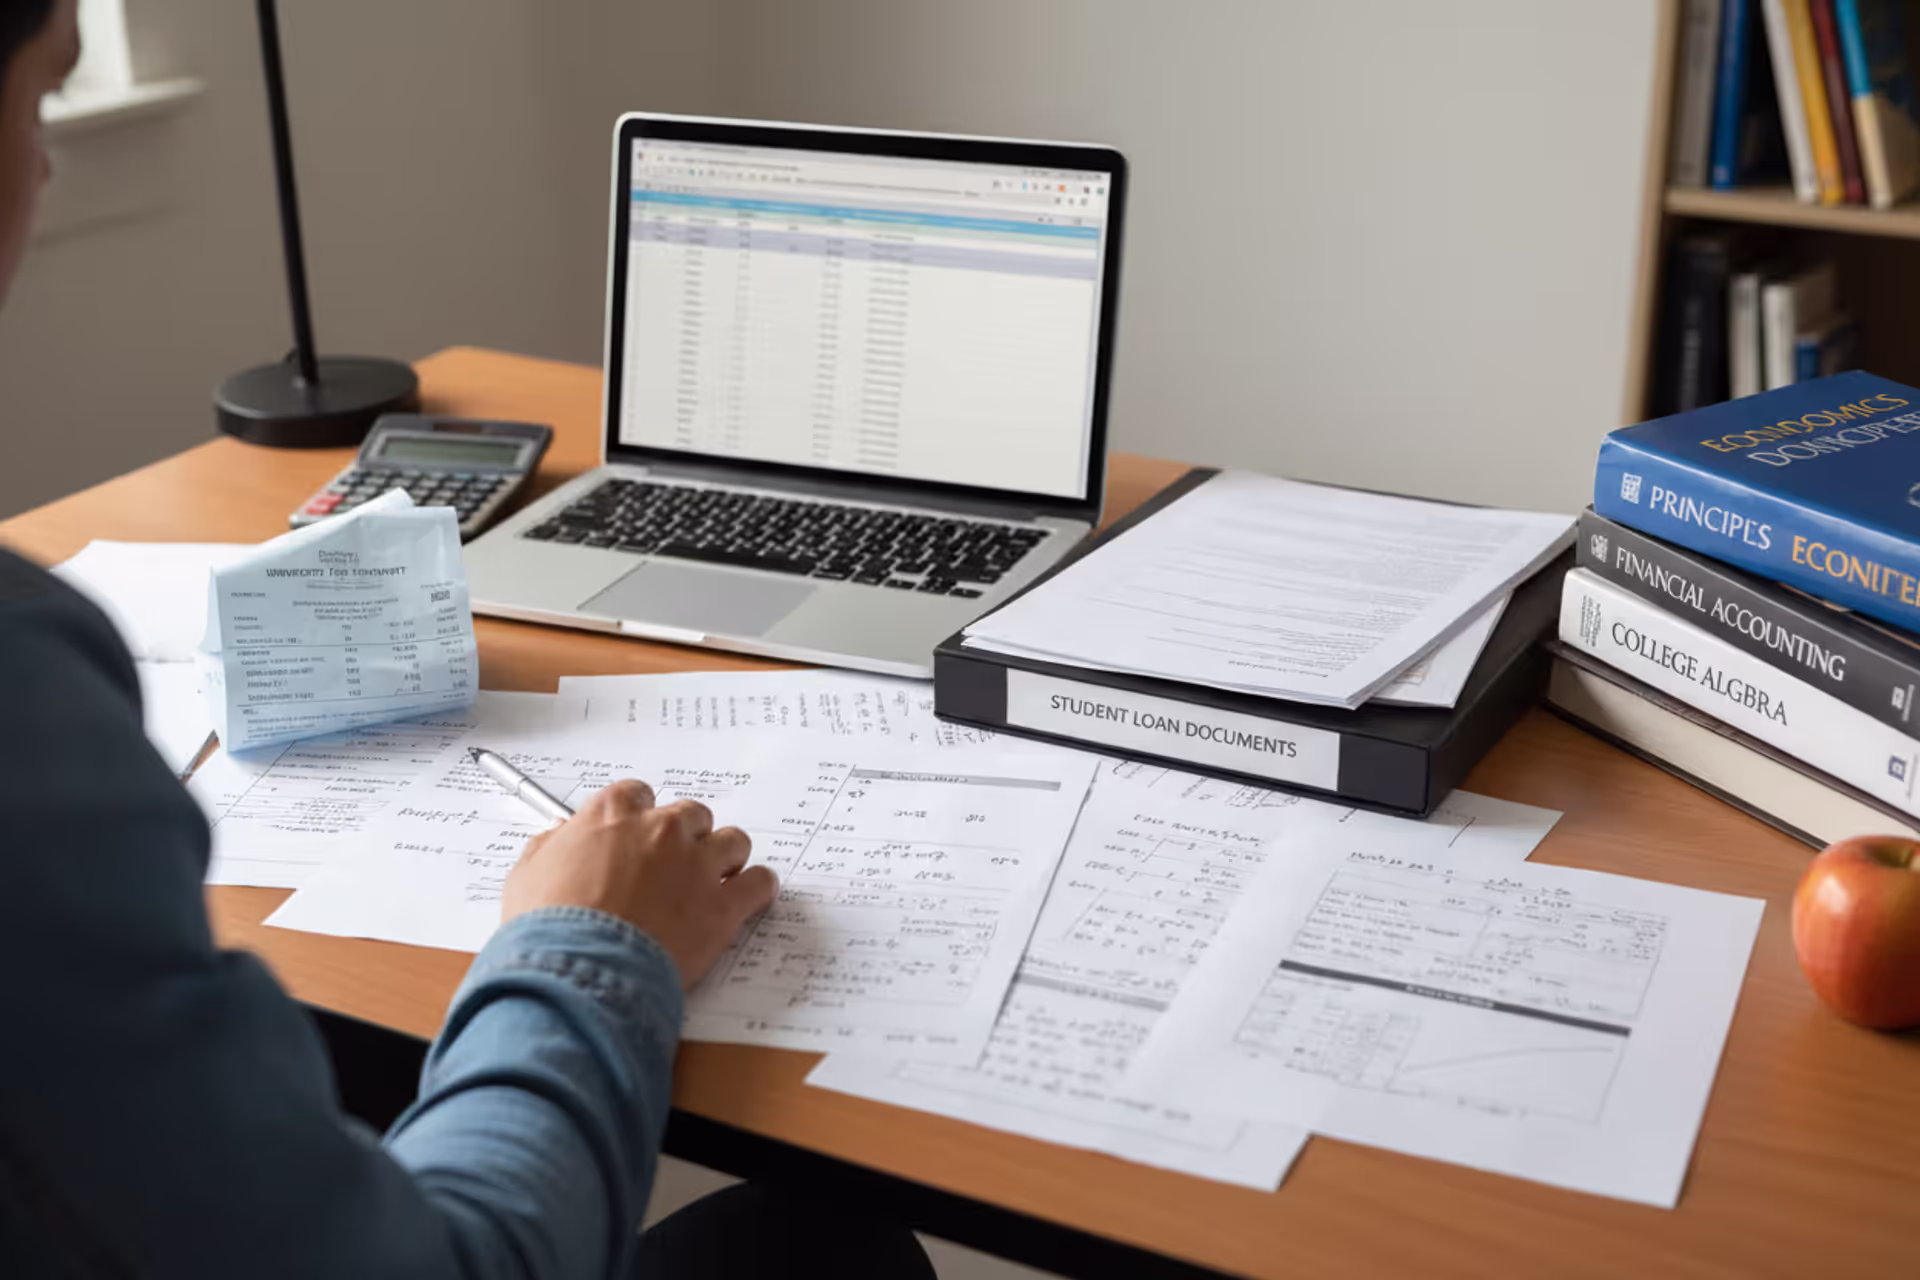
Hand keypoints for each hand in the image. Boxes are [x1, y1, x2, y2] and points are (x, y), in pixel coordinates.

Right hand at [502, 779, 777, 989]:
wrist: (577, 974)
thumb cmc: (547, 929)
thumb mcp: (527, 876)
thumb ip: (551, 847)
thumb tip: (561, 839)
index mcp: (613, 815)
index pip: (638, 794)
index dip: (639, 818)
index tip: (637, 837)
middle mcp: (661, 830)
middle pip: (690, 815)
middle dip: (684, 838)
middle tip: (671, 869)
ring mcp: (697, 865)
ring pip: (732, 841)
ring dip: (723, 858)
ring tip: (711, 884)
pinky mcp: (723, 907)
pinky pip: (760, 883)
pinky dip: (757, 889)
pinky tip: (746, 899)